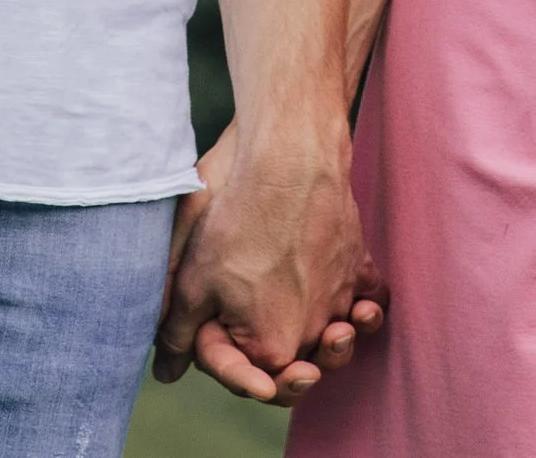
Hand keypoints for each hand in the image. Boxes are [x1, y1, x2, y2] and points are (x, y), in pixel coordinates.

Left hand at [155, 124, 384, 404]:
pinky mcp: (358, 263)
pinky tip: (357, 303)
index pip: (252, 379)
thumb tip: (166, 371)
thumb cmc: (238, 218)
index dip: (225, 366)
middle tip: (285, 365)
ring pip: (340, 336)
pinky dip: (365, 305)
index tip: (212, 343)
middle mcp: (315, 330)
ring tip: (329, 335)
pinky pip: (369, 296)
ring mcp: (341, 295)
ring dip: (334, 345)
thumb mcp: (193, 280)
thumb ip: (179, 334)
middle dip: (289, 374)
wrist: (290, 157)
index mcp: (272, 347)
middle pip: (300, 364)